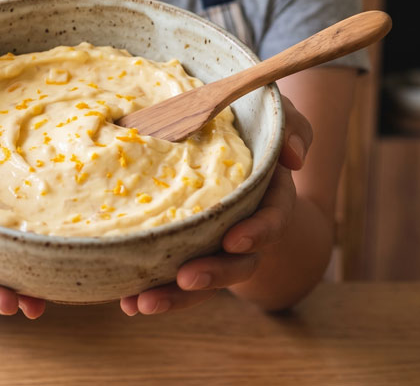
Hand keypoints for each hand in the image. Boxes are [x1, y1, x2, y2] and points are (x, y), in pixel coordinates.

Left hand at [119, 94, 309, 315]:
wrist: (218, 140)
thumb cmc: (249, 127)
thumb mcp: (274, 116)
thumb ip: (292, 126)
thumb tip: (293, 158)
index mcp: (269, 198)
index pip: (272, 219)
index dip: (257, 232)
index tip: (234, 241)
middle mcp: (244, 230)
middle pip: (237, 264)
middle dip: (213, 276)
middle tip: (185, 279)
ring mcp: (213, 246)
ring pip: (201, 282)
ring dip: (174, 298)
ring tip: (142, 303)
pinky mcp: (183, 252)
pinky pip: (170, 279)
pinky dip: (149, 292)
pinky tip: (126, 302)